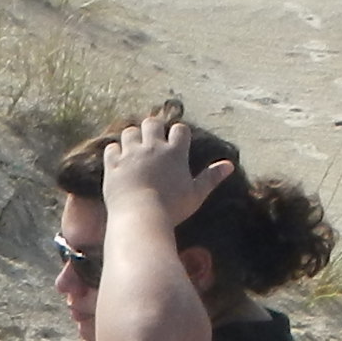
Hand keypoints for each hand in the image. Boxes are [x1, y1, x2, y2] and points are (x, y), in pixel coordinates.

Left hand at [100, 101, 230, 227]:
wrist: (141, 217)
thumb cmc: (172, 209)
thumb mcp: (196, 194)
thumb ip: (211, 177)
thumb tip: (230, 165)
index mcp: (175, 153)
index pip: (180, 129)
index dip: (178, 134)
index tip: (176, 143)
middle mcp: (153, 147)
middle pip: (152, 123)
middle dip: (153, 128)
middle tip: (152, 141)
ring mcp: (131, 154)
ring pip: (130, 131)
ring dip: (132, 138)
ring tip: (134, 149)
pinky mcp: (114, 164)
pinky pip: (112, 148)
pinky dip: (115, 152)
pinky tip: (118, 160)